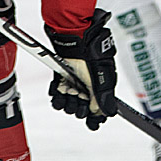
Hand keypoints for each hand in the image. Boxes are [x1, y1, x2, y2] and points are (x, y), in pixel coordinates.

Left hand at [45, 9, 117, 129]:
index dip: (95, 118)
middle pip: (82, 110)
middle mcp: (87, 88)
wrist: (73, 36)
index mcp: (100, 87)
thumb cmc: (90, 52)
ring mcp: (73, 84)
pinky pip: (56, 96)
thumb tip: (104, 114)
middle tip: (78, 96)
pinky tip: (59, 87)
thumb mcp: (100, 76)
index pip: (98, 110)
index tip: (92, 123)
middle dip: (79, 107)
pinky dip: (56, 94)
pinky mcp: (61, 79)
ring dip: (67, 100)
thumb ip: (102, 96)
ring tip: (68, 89)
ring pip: (68, 105)